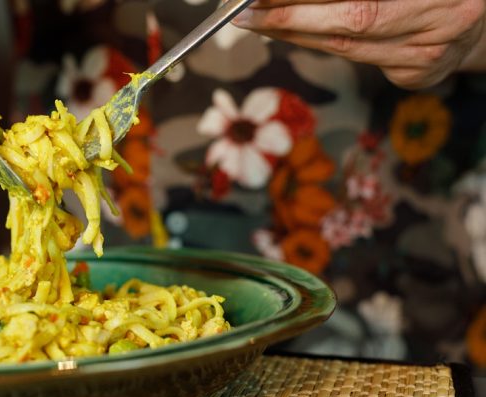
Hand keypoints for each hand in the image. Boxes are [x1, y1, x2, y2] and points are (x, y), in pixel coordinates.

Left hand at [232, 0, 485, 88]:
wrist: (479, 11)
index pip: (358, 0)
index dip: (302, 0)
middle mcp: (442, 22)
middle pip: (350, 23)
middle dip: (290, 19)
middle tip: (248, 13)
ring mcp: (430, 54)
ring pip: (347, 47)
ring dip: (297, 35)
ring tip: (262, 23)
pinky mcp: (418, 75)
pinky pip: (358, 60)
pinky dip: (321, 45)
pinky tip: (294, 35)